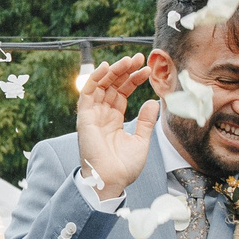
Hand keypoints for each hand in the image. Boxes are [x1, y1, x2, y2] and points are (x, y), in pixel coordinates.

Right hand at [73, 53, 158, 201]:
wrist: (112, 181)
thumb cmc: (124, 166)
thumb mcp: (141, 141)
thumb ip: (146, 121)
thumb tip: (153, 102)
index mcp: (114, 119)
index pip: (123, 92)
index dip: (133, 80)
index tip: (147, 70)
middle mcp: (103, 115)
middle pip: (112, 85)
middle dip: (124, 70)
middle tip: (138, 58)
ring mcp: (93, 115)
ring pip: (101, 85)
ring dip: (113, 71)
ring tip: (128, 60)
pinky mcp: (85, 118)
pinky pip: (87, 94)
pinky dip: (94, 79)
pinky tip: (106, 68)